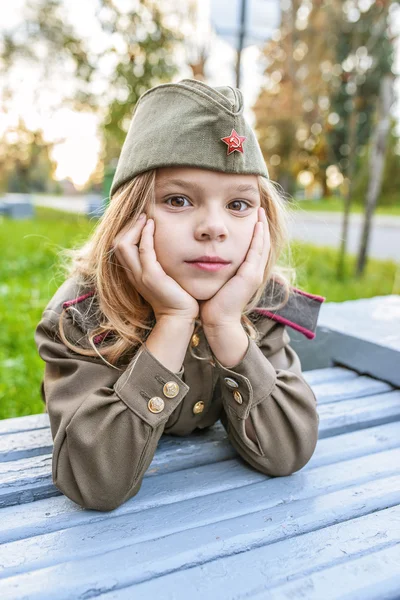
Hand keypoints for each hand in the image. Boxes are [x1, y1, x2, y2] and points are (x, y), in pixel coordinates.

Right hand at [112, 214, 198, 321]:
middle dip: (127, 226)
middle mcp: (132, 274)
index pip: (119, 246)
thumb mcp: (161, 275)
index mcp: (132, 273)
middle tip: (141, 214)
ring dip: (134, 227)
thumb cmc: (175, 296)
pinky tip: (152, 225)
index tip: (139, 219)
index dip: (126, 231)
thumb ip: (156, 262)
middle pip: (117, 243)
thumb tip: (160, 244)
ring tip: (145, 217)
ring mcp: (140, 275)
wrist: (179, 316)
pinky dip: (145, 235)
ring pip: (124, 245)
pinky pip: (144, 250)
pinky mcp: (151, 277)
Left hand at [199, 207, 270, 327]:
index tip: (251, 216)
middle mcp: (255, 272)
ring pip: (262, 244)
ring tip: (259, 210)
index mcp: (247, 273)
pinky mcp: (250, 276)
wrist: (218, 321)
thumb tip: (205, 256)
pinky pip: (257, 251)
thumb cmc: (212, 303)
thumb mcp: (216, 280)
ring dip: (262, 227)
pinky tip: (257, 224)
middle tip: (259, 208)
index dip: (255, 231)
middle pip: (262, 243)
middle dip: (261, 225)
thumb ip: (215, 268)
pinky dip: (258, 236)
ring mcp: (255, 274)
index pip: (255, 247)